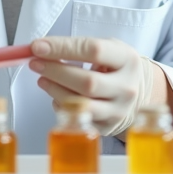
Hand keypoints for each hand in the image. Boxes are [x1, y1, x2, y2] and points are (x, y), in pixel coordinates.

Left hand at [28, 36, 154, 136]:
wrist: (137, 92)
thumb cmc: (114, 66)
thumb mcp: (106, 48)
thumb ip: (76, 47)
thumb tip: (40, 49)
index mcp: (128, 59)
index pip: (93, 50)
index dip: (62, 47)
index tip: (37, 46)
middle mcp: (127, 87)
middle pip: (87, 82)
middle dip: (55, 72)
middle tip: (35, 63)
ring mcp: (119, 110)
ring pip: (81, 104)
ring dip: (55, 90)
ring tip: (43, 79)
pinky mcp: (108, 127)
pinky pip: (78, 119)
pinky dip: (62, 107)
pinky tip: (57, 95)